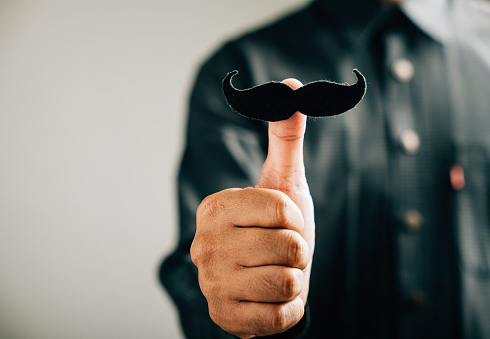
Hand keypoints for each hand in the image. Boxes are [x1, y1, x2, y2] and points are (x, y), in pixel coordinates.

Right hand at [191, 78, 314, 337]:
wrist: (270, 280)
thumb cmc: (278, 229)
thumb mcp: (284, 183)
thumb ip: (285, 137)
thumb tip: (290, 87)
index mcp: (214, 209)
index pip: (281, 211)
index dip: (295, 219)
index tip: (282, 223)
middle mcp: (203, 245)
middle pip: (287, 247)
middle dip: (297, 250)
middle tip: (279, 250)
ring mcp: (210, 284)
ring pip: (287, 281)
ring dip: (293, 279)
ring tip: (275, 272)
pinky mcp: (224, 317)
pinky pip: (280, 315)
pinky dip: (286, 307)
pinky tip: (268, 297)